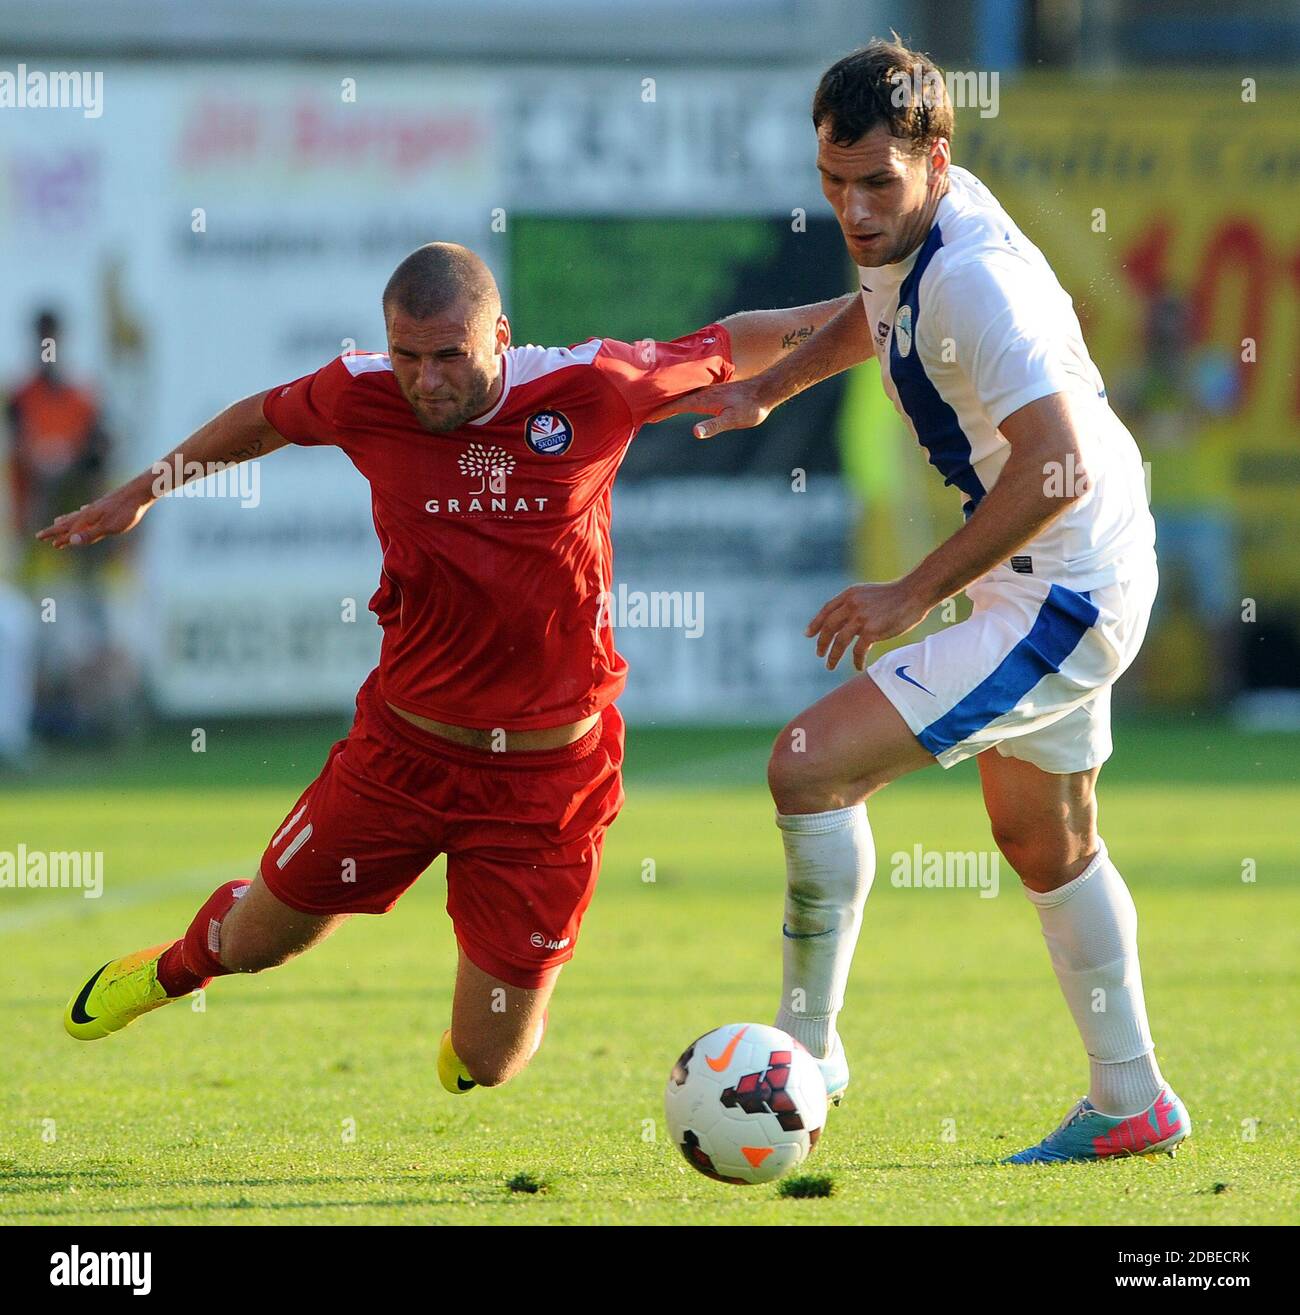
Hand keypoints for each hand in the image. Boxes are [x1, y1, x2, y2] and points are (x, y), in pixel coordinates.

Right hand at [36, 482, 152, 548]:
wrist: (139, 492)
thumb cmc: (126, 512)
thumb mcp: (109, 527)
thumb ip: (91, 534)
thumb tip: (71, 541)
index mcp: (88, 519)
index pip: (69, 531)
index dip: (60, 538)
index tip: (50, 544)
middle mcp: (89, 512)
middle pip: (68, 523)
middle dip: (55, 530)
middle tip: (40, 536)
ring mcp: (97, 507)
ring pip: (77, 515)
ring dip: (66, 521)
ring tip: (57, 522)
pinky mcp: (105, 504)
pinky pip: (88, 510)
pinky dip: (81, 513)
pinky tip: (83, 510)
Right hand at [642, 378, 774, 437]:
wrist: (765, 391)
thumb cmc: (750, 407)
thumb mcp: (732, 419)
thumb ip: (713, 426)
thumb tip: (695, 433)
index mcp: (700, 400)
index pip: (671, 407)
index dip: (656, 412)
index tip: (640, 416)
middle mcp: (699, 394)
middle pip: (671, 399)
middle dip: (654, 404)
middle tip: (635, 410)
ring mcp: (704, 392)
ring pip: (678, 396)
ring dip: (663, 401)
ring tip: (649, 406)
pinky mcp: (710, 393)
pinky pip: (686, 395)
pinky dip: (676, 399)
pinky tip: (674, 402)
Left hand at [807, 580, 933, 671]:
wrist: (915, 593)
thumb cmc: (896, 595)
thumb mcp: (868, 593)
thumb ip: (855, 604)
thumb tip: (844, 620)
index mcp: (850, 594)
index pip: (826, 610)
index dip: (816, 623)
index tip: (808, 635)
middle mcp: (851, 605)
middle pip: (829, 627)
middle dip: (822, 642)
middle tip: (819, 654)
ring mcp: (861, 618)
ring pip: (839, 641)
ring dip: (833, 656)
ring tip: (830, 665)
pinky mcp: (872, 630)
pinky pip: (858, 651)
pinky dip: (856, 660)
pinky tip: (858, 667)